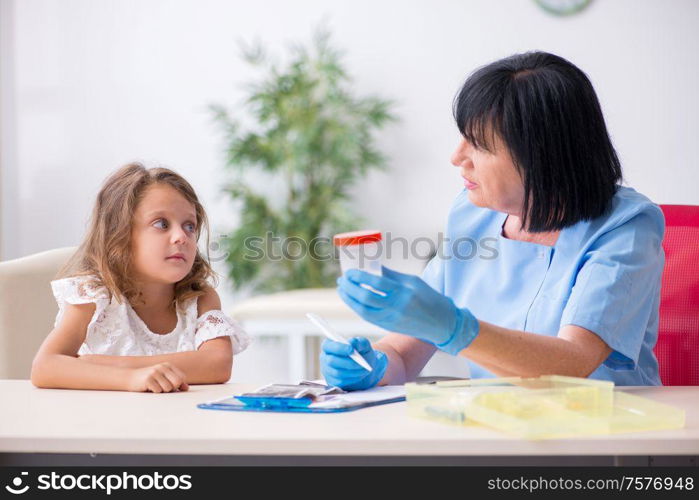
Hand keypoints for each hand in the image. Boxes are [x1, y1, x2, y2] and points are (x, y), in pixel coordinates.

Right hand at [127, 363, 188, 392]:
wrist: (130, 378)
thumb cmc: (149, 379)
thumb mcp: (163, 378)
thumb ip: (175, 382)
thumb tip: (186, 388)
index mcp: (168, 366)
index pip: (182, 377)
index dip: (178, 385)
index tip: (171, 386)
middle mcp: (162, 367)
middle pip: (177, 382)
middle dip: (172, 388)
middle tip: (163, 388)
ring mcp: (155, 373)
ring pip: (168, 388)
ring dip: (162, 391)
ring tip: (155, 387)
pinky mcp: (148, 379)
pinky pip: (158, 391)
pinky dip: (154, 392)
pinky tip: (149, 388)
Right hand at [320, 337, 387, 390]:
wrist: (364, 367)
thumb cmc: (361, 353)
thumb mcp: (363, 344)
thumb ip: (358, 342)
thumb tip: (352, 343)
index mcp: (329, 345)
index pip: (327, 345)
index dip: (338, 347)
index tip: (351, 349)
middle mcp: (325, 358)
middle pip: (332, 361)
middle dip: (348, 362)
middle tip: (361, 363)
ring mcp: (327, 371)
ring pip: (338, 373)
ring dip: (353, 371)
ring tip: (364, 369)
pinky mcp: (332, 381)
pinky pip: (341, 381)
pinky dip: (352, 378)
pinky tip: (360, 374)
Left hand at [337, 266, 479, 354]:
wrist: (443, 324)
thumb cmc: (430, 298)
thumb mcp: (413, 281)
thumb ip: (391, 276)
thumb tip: (372, 268)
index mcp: (404, 293)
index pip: (376, 283)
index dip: (359, 277)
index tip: (350, 272)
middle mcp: (397, 308)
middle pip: (366, 298)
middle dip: (350, 289)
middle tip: (341, 280)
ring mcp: (392, 320)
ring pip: (363, 311)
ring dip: (349, 300)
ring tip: (342, 289)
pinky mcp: (389, 327)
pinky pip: (368, 317)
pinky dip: (357, 308)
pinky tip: (351, 300)